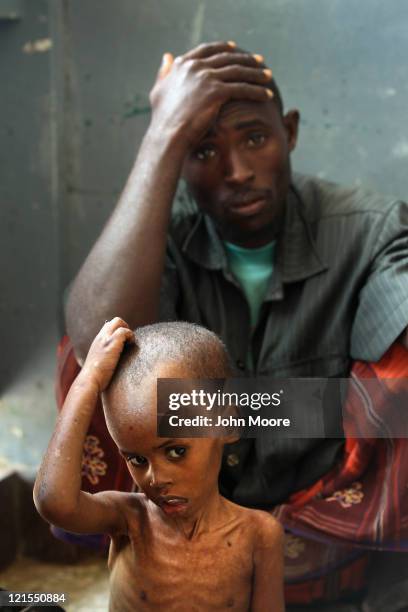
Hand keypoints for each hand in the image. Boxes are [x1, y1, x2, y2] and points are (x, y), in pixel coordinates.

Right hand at [80, 317, 134, 391]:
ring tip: (130, 343)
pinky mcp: (112, 343)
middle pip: (114, 321)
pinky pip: (125, 331)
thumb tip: (112, 363)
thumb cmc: (95, 378)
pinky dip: (131, 336)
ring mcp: (105, 339)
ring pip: (118, 321)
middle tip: (128, 342)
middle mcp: (100, 337)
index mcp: (97, 342)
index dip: (118, 331)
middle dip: (125, 327)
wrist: (90, 380)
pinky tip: (131, 346)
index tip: (124, 343)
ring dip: (128, 331)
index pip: (108, 327)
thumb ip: (104, 358)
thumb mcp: (98, 364)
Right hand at [149, 41, 272, 146]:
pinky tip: (268, 94)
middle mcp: (195, 67)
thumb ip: (165, 72)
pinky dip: (257, 90)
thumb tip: (167, 56)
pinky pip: (243, 88)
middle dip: (246, 59)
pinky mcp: (216, 92)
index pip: (208, 50)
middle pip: (227, 58)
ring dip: (256, 74)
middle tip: (260, 61)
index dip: (223, 48)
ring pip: (238, 72)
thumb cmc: (162, 120)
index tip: (235, 48)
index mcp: (182, 65)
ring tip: (269, 76)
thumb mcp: (159, 91)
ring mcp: (206, 78)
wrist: (167, 135)